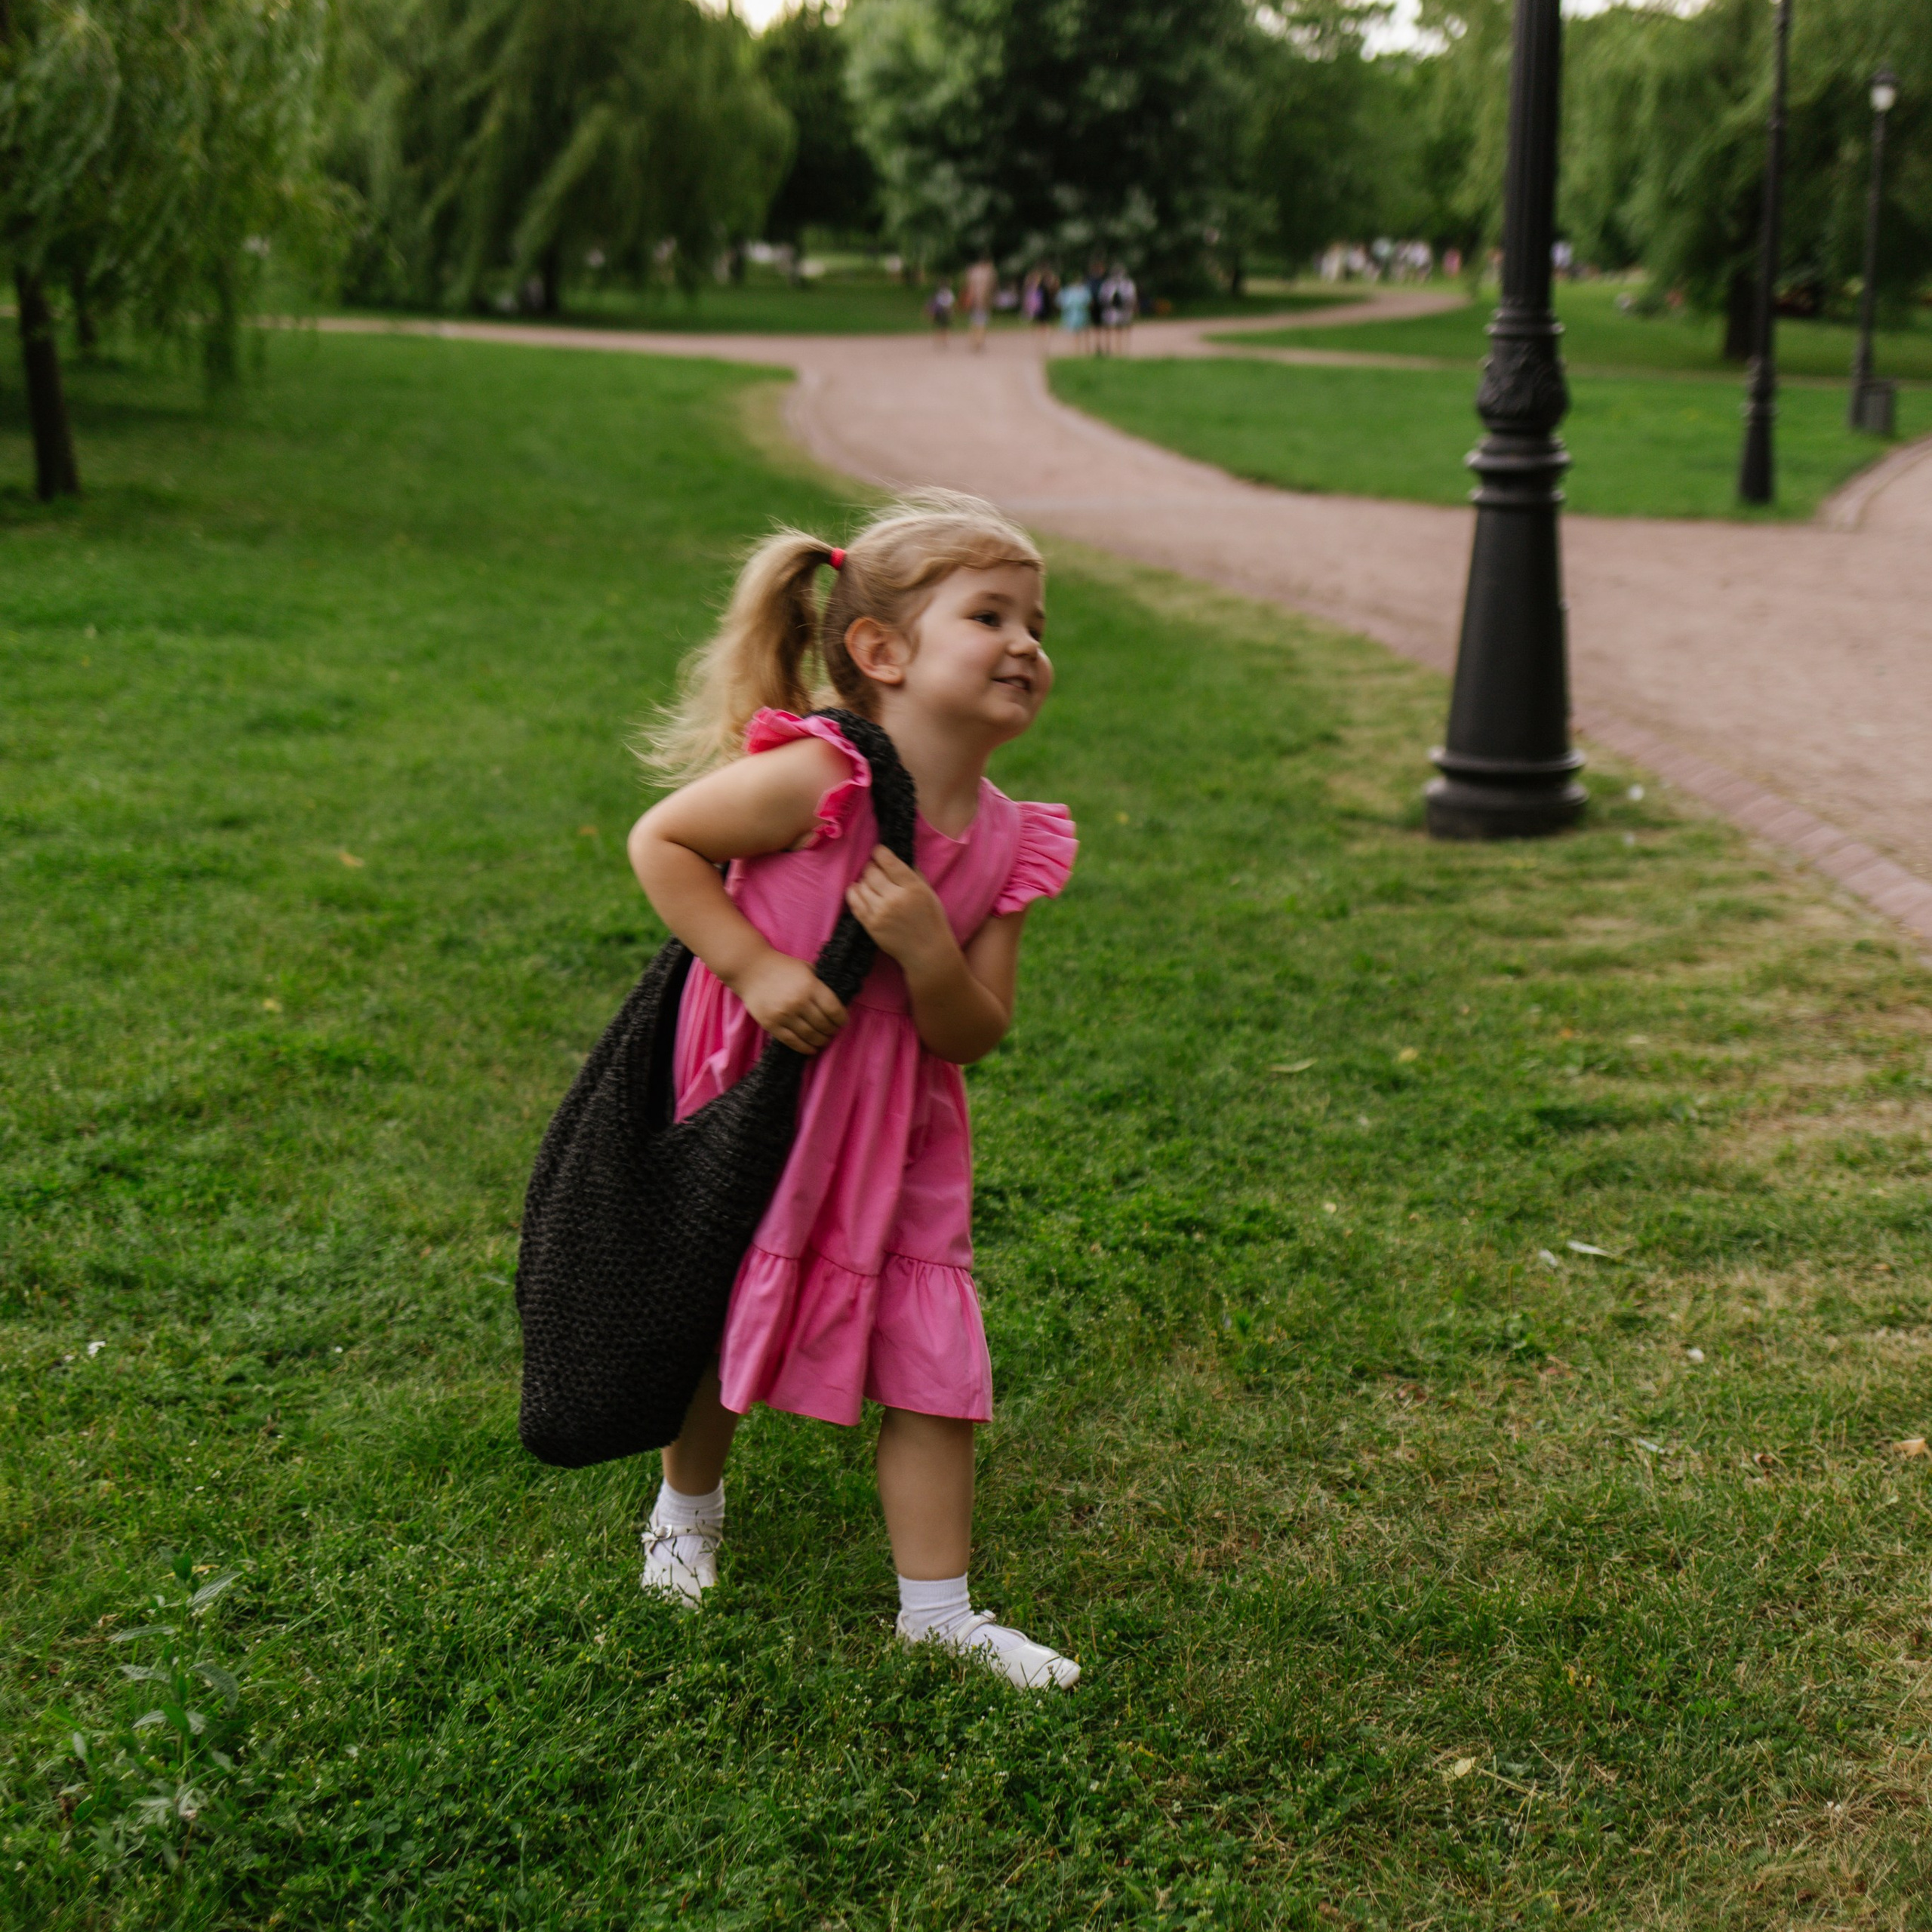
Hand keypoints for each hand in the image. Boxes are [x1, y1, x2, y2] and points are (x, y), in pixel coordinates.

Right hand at [730, 949, 847, 1055]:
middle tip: (833, 1032)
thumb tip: (836, 1002)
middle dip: (832, 1031)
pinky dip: (805, 1048)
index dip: (841, 1019)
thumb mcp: (807, 969)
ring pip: (810, 1036)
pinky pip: (792, 1041)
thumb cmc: (782, 967)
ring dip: (820, 1041)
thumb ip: (821, 984)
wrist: (751, 969)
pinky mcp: (771, 1024)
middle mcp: (799, 1002)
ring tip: (823, 1040)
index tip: (842, 1022)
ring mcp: (784, 1014)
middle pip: (823, 1025)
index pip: (834, 1009)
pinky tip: (811, 1049)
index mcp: (810, 986)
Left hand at [846, 845, 955, 976]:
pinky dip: (853, 893)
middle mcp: (894, 898)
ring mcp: (880, 912)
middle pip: (872, 872)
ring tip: (869, 882)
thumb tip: (897, 857)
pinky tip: (856, 890)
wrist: (927, 952)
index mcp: (912, 887)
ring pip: (862, 886)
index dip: (880, 852)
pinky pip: (855, 903)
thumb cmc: (931, 921)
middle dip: (871, 867)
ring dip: (864, 880)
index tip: (878, 851)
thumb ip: (913, 874)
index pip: (889, 862)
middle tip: (874, 868)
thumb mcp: (929, 893)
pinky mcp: (870, 925)